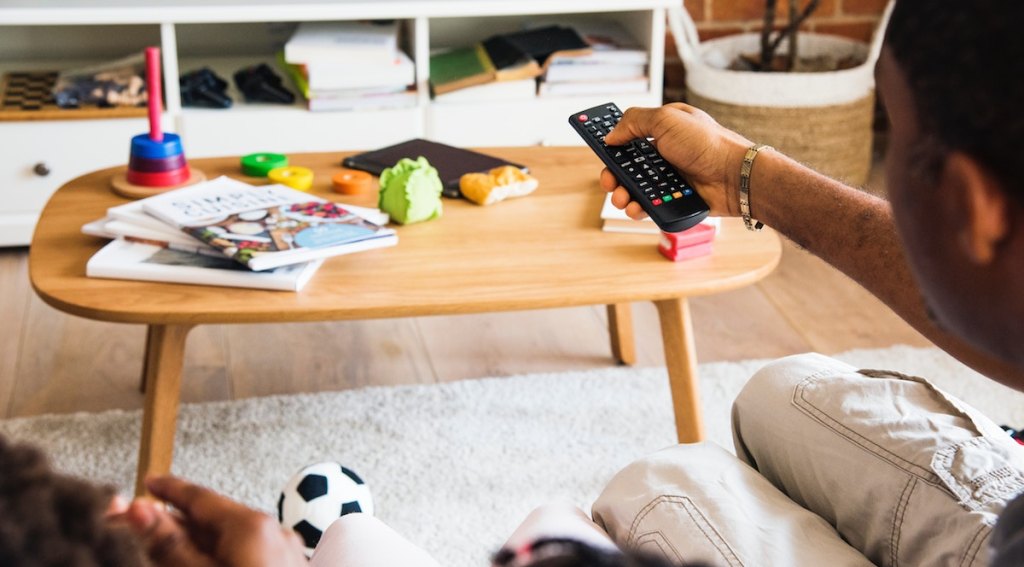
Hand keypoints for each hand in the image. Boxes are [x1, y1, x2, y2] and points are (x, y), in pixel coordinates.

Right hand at [117, 476, 306, 566]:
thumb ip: (170, 547)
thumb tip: (140, 512)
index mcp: (252, 525)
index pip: (201, 498)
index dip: (170, 491)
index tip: (149, 485)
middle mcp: (273, 532)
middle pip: (215, 520)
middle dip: (176, 523)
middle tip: (138, 527)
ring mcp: (284, 554)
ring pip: (230, 541)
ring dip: (196, 546)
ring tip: (164, 553)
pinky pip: (246, 557)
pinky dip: (219, 559)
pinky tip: (196, 566)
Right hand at [601, 103, 752, 219]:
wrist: (734, 175)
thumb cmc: (707, 143)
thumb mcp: (666, 119)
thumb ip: (634, 122)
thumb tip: (611, 135)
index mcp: (662, 131)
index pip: (630, 136)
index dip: (613, 143)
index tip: (600, 150)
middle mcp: (665, 154)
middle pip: (628, 166)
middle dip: (614, 175)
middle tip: (609, 182)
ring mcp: (670, 178)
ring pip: (636, 189)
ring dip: (623, 195)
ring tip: (622, 199)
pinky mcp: (675, 199)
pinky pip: (650, 206)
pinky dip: (639, 208)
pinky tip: (637, 209)